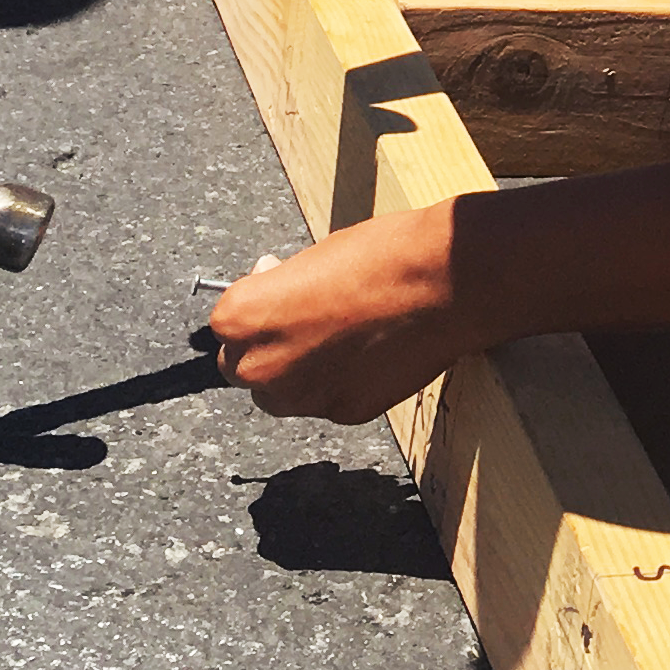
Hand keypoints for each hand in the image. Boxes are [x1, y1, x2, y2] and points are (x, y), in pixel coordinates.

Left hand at [207, 205, 475, 421]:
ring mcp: (302, 396)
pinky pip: (327, 401)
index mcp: (242, 318)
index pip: (226, 325)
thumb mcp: (311, 259)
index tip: (280, 292)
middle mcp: (261, 366)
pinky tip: (369, 353)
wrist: (444, 282)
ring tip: (340, 339)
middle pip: (243, 367)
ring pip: (282, 393)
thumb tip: (274, 302)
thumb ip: (279, 290)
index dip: (258, 306)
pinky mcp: (344, 413)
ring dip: (298, 372)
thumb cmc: (382, 256)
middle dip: (268, 347)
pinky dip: (340, 383)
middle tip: (305, 321)